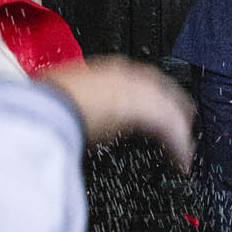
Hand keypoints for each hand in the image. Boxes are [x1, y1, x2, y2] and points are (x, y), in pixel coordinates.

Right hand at [37, 57, 195, 170]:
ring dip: (179, 132)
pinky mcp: (149, 112)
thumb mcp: (62, 96)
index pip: (141, 79)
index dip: (151, 94)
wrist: (50, 108)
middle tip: (182, 125)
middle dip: (174, 108)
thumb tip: (71, 115)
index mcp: (107, 69)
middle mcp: (128, 76)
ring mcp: (141, 92)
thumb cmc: (47, 103)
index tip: (156, 105)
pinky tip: (181, 162)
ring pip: (172, 111)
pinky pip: (173, 131)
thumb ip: (76, 103)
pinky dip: (179, 147)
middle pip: (164, 90)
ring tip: (184, 152)